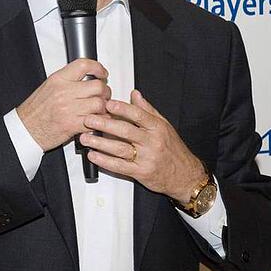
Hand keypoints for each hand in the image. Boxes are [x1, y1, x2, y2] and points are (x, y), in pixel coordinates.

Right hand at [17, 59, 111, 151]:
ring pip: (99, 104)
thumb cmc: (35, 110)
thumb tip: (87, 76)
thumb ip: (67, 80)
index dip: (97, 68)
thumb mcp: (48, 87)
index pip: (83, 65)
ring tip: (99, 108)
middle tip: (102, 94)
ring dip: (103, 107)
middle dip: (104, 90)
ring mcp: (69, 109)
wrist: (26, 130)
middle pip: (97, 86)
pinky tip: (95, 120)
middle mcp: (64, 93)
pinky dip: (99, 121)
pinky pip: (95, 121)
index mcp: (58, 80)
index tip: (102, 73)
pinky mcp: (72, 125)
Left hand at [79, 89, 206, 203]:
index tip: (108, 104)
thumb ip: (147, 110)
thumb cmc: (173, 149)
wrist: (185, 176)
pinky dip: (105, 161)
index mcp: (157, 128)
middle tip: (89, 119)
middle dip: (105, 125)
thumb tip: (134, 94)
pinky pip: (120, 166)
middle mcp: (152, 142)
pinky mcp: (141, 173)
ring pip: (120, 149)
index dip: (122, 109)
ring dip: (100, 144)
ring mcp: (146, 158)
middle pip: (126, 131)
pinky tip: (94, 156)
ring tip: (86, 138)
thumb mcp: (164, 125)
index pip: (138, 115)